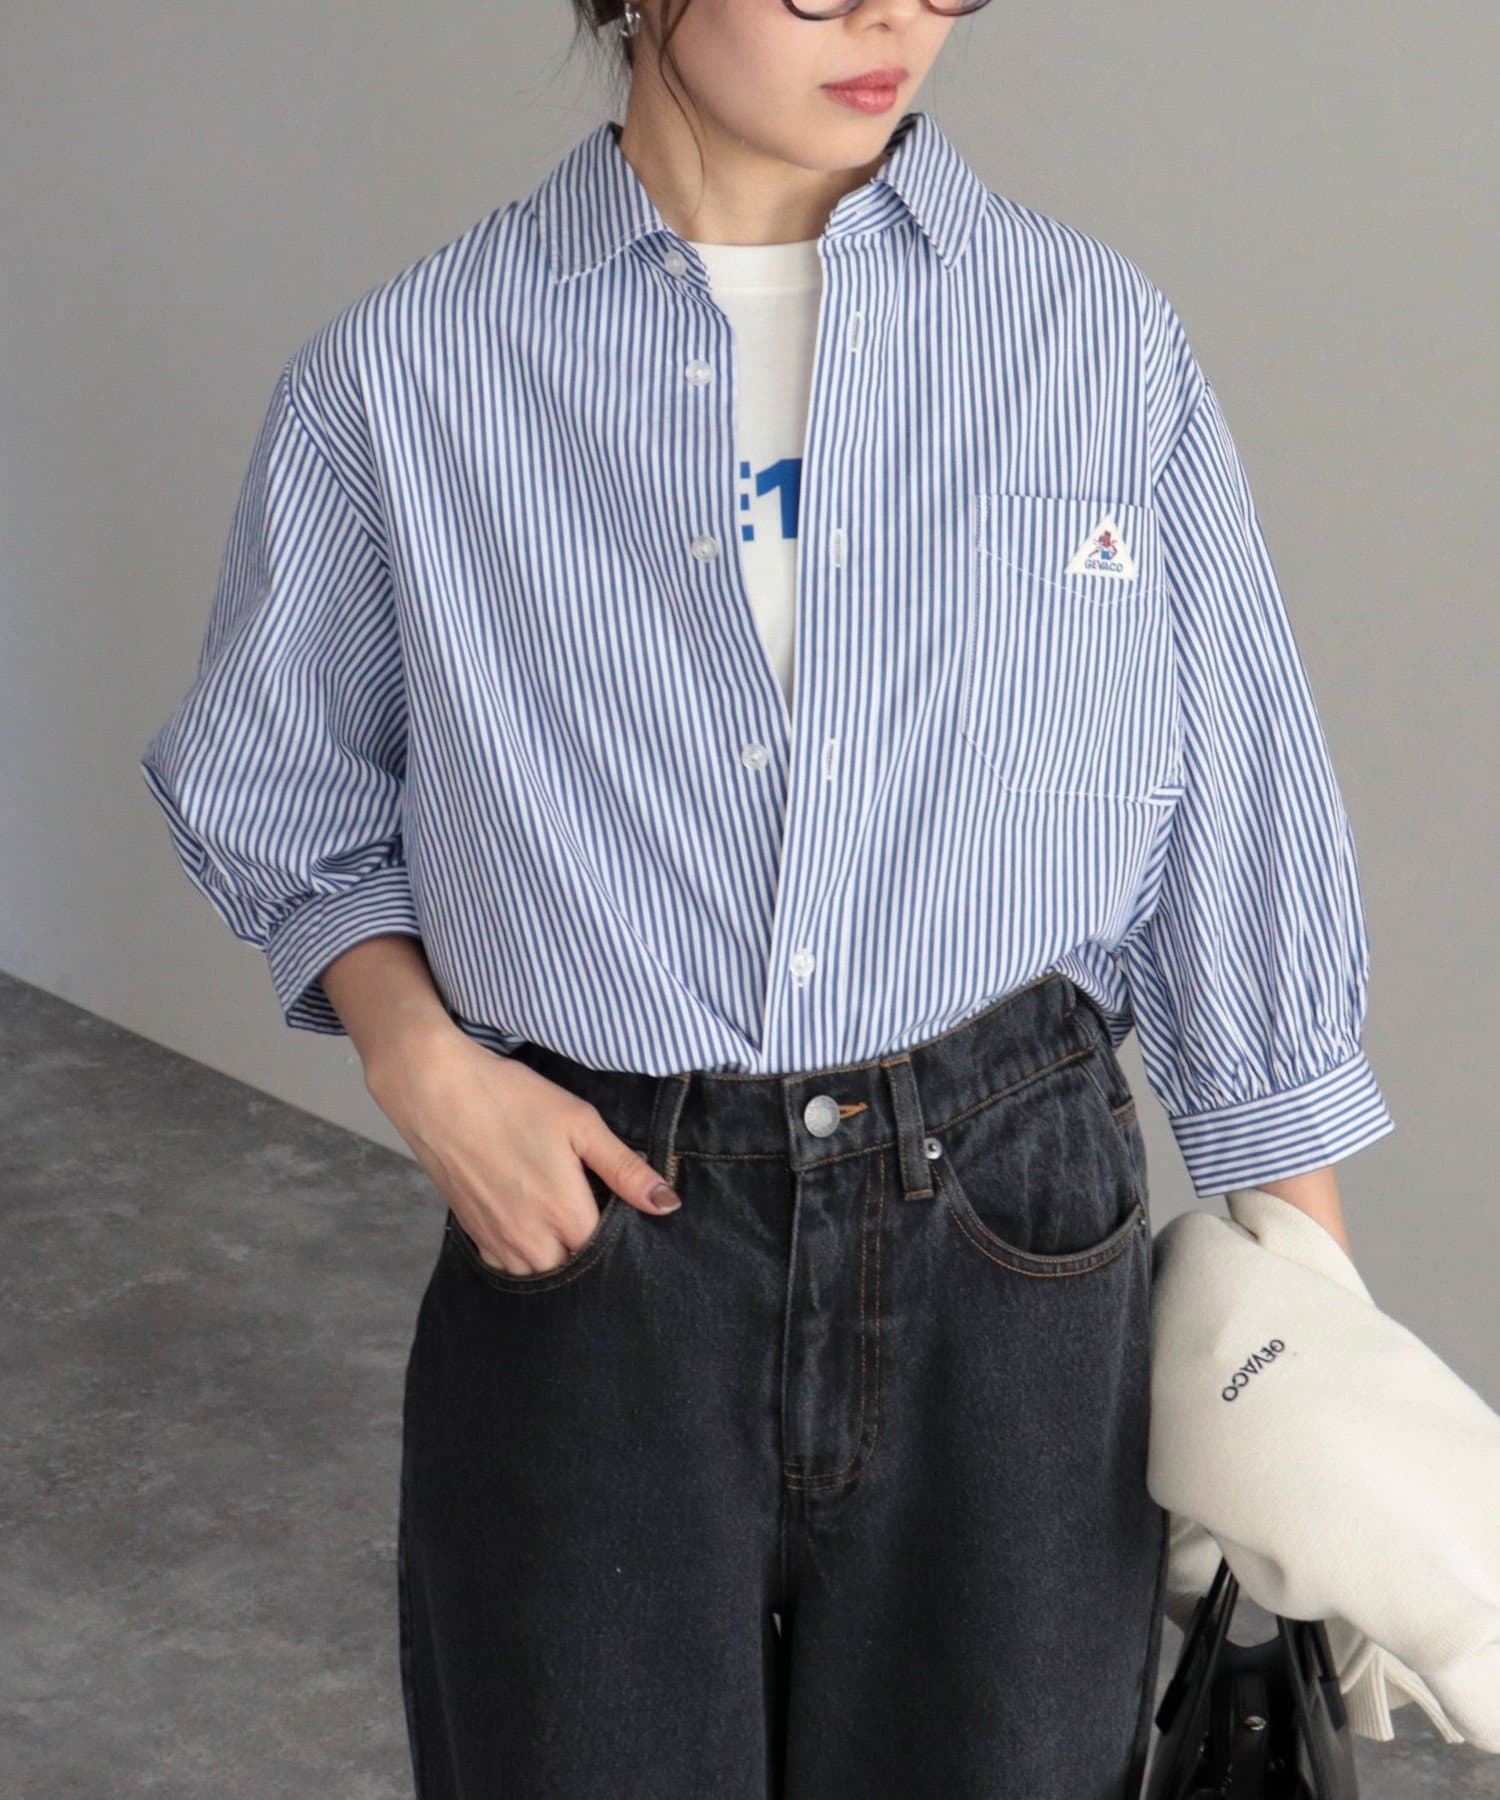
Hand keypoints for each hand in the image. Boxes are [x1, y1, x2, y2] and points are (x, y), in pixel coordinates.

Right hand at [365, 1020, 681, 1273]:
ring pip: (540, 1273)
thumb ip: (625, 1168)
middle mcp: (531, 1238)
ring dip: (557, 1258)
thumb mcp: (580, 1123)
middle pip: (574, 1269)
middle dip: (589, 1252)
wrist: (436, 1092)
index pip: (607, 1251)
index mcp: (565, 1213)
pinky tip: (531, 1226)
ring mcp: (498, 1240)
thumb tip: (667, 1204)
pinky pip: (507, 1265)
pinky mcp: (473, 1233)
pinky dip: (524, 1256)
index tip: (622, 1213)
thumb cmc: (511, 1100)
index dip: (620, 1236)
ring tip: (564, 1223)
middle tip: (594, 1214)